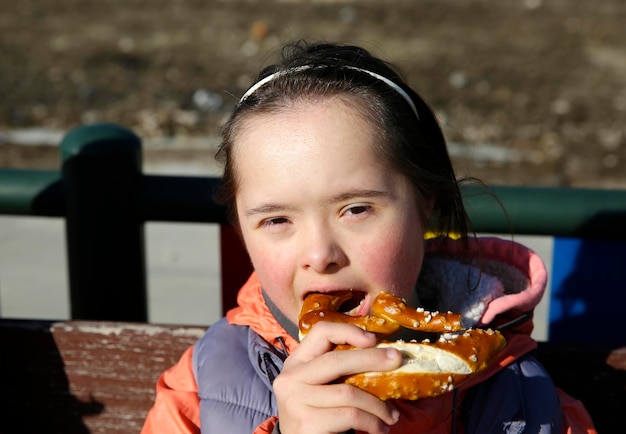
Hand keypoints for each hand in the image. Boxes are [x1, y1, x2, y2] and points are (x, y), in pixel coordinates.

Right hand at [273, 321, 401, 433]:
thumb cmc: (318, 414)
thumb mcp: (321, 386)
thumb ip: (340, 370)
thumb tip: (385, 355)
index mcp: (296, 362)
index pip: (320, 332)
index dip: (348, 331)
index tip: (373, 339)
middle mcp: (291, 378)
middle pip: (336, 360)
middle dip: (372, 358)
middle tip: (398, 359)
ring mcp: (296, 401)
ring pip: (349, 393)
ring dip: (378, 405)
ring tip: (391, 416)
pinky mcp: (307, 423)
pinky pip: (350, 416)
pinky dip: (372, 422)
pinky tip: (379, 429)